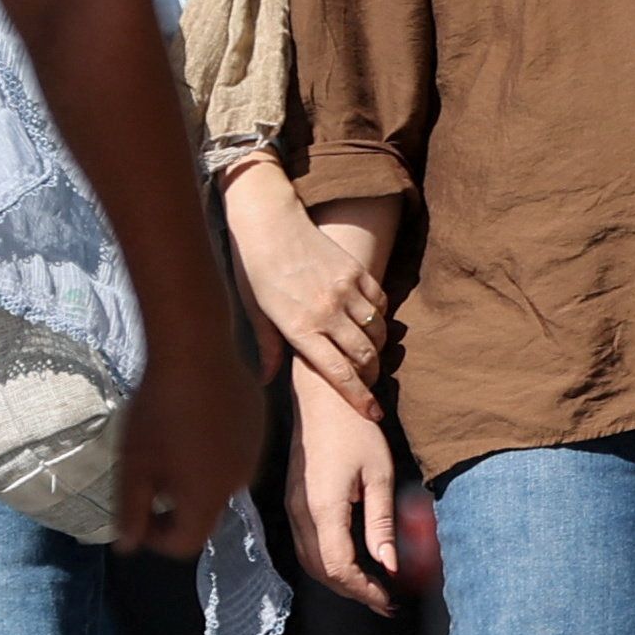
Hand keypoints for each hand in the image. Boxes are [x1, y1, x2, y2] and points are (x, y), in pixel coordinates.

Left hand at [110, 319, 264, 558]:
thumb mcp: (132, 464)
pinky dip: (214, 448)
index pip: (185, 543)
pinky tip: (195, 418)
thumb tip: (128, 546)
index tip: (140, 514)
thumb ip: (130, 511)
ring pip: (221, 480)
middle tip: (151, 471)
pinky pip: (234, 451)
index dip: (157, 538)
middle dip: (177, 503)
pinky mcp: (258, 427)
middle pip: (205, 511)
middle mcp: (237, 484)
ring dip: (196, 474)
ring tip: (172, 441)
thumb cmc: (157, 410)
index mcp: (206, 498)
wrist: (196, 350)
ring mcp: (253, 453)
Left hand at [224, 161, 383, 411]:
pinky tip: (369, 323)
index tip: (372, 412)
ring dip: (377, 348)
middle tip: (369, 382)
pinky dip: (379, 318)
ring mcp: (345, 289)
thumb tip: (267, 380)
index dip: (358, 397)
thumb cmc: (254, 269)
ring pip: (377, 332)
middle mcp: (327, 311)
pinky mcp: (356, 271)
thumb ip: (268, 348)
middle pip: (364, 356)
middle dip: (371, 375)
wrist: (269, 222)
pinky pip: (379, 304)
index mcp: (300, 328)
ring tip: (369, 354)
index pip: (338, 373)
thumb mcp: (255, 312)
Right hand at [287, 368, 406, 615]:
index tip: (390, 600)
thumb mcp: (379, 476)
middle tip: (386, 601)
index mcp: (322, 508)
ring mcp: (292, 508)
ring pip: (310, 561)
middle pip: (321, 571)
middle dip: (353, 592)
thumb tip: (390, 565)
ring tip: (373, 588)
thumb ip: (382, 524)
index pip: (339, 567)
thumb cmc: (355, 429)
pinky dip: (328, 562)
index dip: (364, 590)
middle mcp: (300, 513)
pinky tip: (353, 561)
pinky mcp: (294, 501)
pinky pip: (306, 544)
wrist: (321, 397)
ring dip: (340, 580)